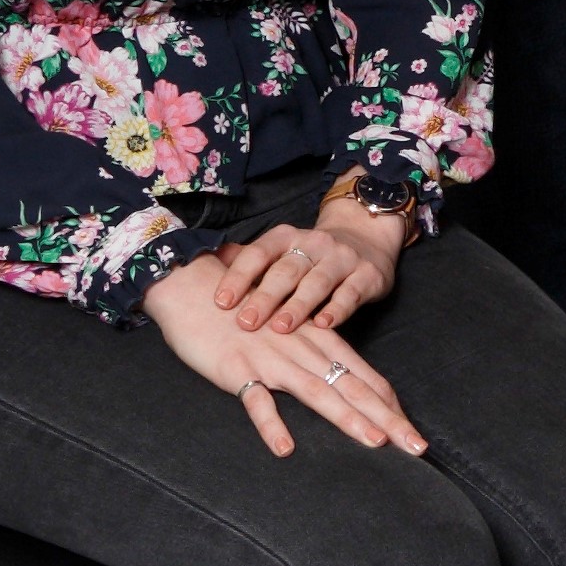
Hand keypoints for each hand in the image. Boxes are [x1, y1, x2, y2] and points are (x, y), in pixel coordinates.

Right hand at [143, 248, 426, 458]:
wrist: (194, 285)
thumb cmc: (244, 309)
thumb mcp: (285, 331)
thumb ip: (311, 354)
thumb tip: (337, 381)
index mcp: (317, 340)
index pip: (364, 375)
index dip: (390, 404)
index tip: (413, 432)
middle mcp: (303, 350)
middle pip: (353, 387)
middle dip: (387, 417)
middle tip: (417, 446)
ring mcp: (271, 360)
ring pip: (317, 392)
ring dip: (347, 417)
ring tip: (375, 441)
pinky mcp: (237, 369)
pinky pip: (256, 400)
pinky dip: (271, 423)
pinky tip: (285, 446)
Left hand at [210, 204, 407, 334]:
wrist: (366, 238)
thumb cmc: (310, 256)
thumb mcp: (280, 252)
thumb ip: (245, 261)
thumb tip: (198, 261)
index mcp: (287, 238)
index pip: (258, 253)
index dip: (239, 276)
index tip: (220, 302)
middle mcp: (314, 244)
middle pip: (287, 269)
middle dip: (266, 296)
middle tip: (246, 322)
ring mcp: (342, 258)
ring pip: (318, 281)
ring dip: (298, 305)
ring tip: (281, 327)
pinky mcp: (367, 275)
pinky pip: (351, 292)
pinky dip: (338, 308)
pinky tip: (324, 324)